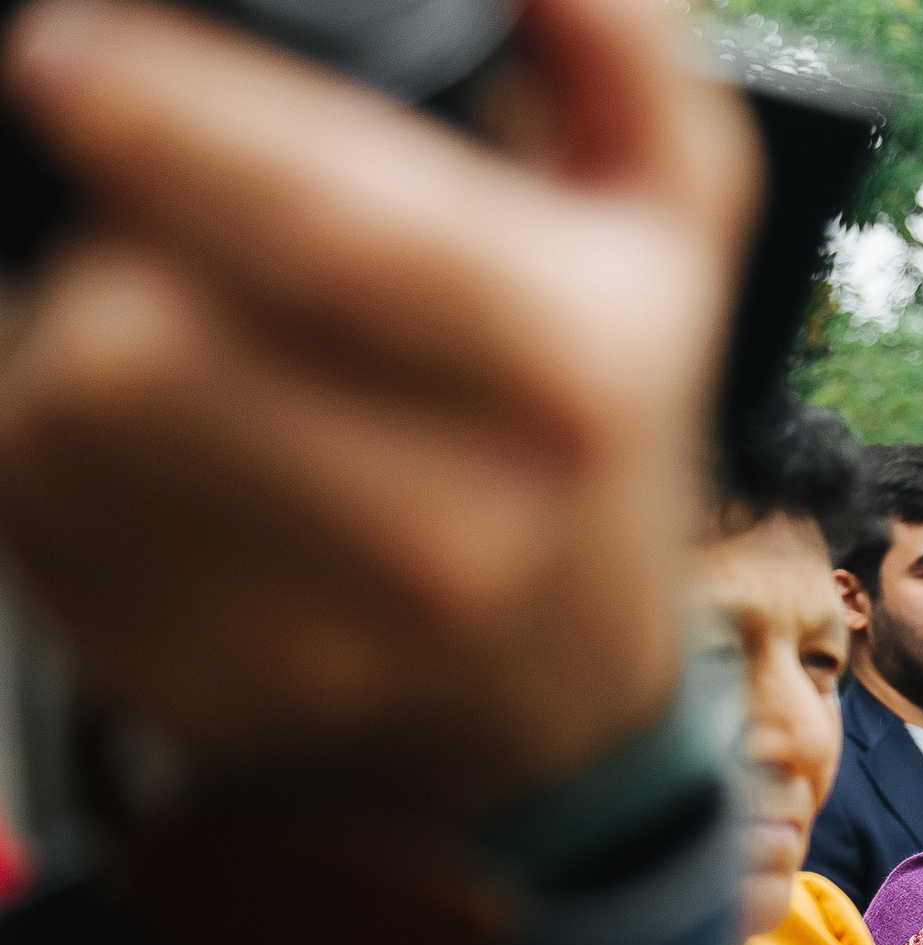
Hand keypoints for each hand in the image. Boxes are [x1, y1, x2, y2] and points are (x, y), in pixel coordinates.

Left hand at [0, 0, 754, 819]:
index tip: (69, 53)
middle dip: (111, 255)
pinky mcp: (214, 694)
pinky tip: (152, 456)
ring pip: (61, 428)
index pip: (335, 230)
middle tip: (156, 232)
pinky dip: (51, 462)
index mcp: (570, 374)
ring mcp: (330, 636)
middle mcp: (459, 528)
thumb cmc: (589, 423)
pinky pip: (39, 525)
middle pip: (140, 340)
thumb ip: (619, 51)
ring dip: (60, 348)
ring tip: (168, 344)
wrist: (557, 704)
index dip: (172, 121)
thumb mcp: (664, 224)